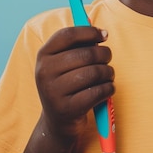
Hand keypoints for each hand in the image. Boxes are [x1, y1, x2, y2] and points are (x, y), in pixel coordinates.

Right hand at [34, 26, 114, 142]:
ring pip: (94, 72)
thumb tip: (102, 33)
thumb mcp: (64, 64)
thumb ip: (79, 46)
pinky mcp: (67, 109)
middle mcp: (44, 72)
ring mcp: (54, 92)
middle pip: (86, 54)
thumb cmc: (67, 84)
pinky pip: (98, 91)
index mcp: (43, 55)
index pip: (67, 35)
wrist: (57, 121)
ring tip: (108, 75)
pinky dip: (108, 88)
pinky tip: (107, 89)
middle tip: (107, 59)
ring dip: (108, 72)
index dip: (89, 32)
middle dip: (104, 55)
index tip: (104, 35)